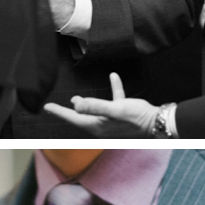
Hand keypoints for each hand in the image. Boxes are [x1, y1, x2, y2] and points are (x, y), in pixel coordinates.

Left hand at [42, 72, 159, 136]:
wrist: (157, 122)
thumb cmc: (137, 118)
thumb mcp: (115, 109)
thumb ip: (95, 107)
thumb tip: (76, 104)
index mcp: (98, 125)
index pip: (74, 118)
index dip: (60, 112)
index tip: (47, 108)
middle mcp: (102, 126)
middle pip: (81, 117)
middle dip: (69, 111)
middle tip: (57, 106)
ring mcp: (112, 121)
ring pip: (95, 111)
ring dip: (87, 103)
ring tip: (77, 98)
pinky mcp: (122, 114)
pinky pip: (113, 102)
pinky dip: (112, 90)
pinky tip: (113, 78)